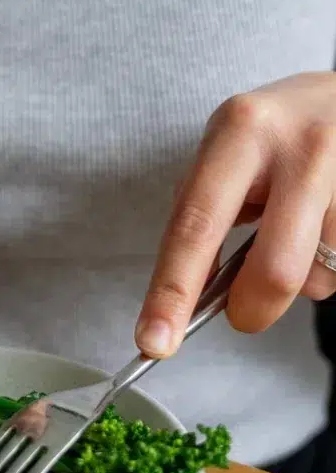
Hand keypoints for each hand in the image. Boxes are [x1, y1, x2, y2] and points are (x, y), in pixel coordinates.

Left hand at [136, 73, 335, 358]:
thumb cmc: (277, 132)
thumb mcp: (231, 147)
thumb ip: (208, 212)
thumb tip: (192, 293)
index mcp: (241, 132)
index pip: (196, 225)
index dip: (172, 290)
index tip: (154, 340)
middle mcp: (301, 149)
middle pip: (274, 269)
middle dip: (252, 309)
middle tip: (242, 313)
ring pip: (320, 277)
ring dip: (303, 274)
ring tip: (301, 226)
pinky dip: (329, 263)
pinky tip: (325, 223)